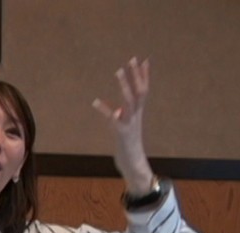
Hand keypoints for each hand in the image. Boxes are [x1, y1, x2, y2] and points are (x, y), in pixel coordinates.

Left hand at [92, 57, 153, 193]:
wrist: (134, 166)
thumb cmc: (129, 147)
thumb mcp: (126, 129)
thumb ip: (122, 117)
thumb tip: (117, 110)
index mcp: (138, 114)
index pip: (144, 90)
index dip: (144, 75)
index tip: (144, 59)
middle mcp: (136, 116)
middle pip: (140, 91)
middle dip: (137, 75)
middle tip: (133, 58)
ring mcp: (130, 123)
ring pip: (130, 100)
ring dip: (124, 85)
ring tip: (118, 71)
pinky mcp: (121, 133)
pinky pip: (113, 119)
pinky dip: (105, 110)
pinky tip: (95, 101)